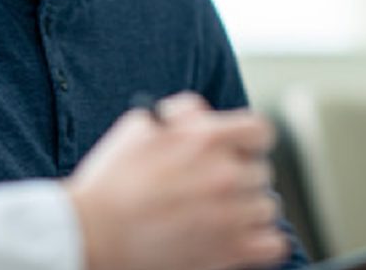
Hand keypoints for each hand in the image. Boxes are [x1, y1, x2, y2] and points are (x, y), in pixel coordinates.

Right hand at [65, 92, 288, 269]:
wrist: (92, 232)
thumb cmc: (111, 181)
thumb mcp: (140, 127)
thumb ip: (181, 113)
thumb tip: (202, 114)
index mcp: (207, 139)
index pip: (259, 131)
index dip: (248, 141)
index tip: (238, 151)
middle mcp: (225, 174)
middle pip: (262, 172)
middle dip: (240, 177)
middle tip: (213, 189)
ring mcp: (231, 215)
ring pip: (266, 207)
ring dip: (247, 210)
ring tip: (217, 215)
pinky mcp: (230, 252)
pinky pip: (273, 243)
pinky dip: (260, 242)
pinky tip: (237, 238)